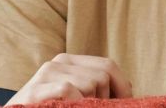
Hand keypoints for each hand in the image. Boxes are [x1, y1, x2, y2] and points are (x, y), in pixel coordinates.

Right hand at [8, 54, 133, 103]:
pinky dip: (76, 104)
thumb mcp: (75, 97)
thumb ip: (96, 89)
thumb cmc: (49, 107)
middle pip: (103, 74)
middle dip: (106, 97)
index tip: (124, 103)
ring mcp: (45, 74)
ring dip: (89, 103)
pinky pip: (70, 91)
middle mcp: (58, 62)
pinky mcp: (35, 90)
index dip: (122, 85)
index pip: (108, 65)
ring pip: (91, 84)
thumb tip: (129, 87)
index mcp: (69, 62)